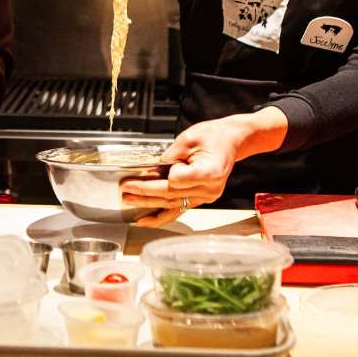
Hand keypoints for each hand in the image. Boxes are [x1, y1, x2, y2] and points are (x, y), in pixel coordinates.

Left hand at [119, 108, 288, 227]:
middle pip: (170, 193)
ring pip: (171, 203)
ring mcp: (206, 197)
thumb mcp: (189, 137)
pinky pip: (178, 209)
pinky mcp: (201, 198)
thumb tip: (153, 168)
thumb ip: (171, 154)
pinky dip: (160, 216)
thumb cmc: (214, 136)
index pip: (176, 179)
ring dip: (148, 204)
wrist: (233, 141)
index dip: (160, 175)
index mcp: (209, 172)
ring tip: (128, 200)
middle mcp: (209, 189)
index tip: (146, 170)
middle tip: (125, 189)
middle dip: (144, 191)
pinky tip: (144, 220)